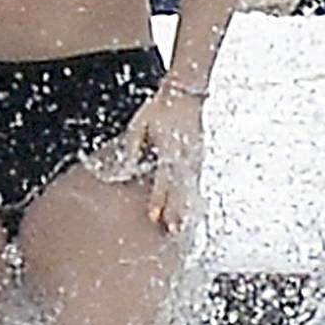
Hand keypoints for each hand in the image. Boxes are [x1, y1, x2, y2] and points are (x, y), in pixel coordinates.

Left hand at [87, 82, 204, 234]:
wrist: (185, 95)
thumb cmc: (159, 110)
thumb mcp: (140, 125)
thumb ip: (133, 146)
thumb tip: (126, 168)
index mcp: (168, 148)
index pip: (163, 180)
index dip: (158, 199)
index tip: (153, 216)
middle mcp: (183, 157)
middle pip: (178, 190)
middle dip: (175, 211)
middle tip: (172, 230)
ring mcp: (194, 159)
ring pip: (189, 189)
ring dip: (185, 209)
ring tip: (180, 227)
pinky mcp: (198, 159)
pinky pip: (194, 182)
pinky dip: (192, 198)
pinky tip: (191, 213)